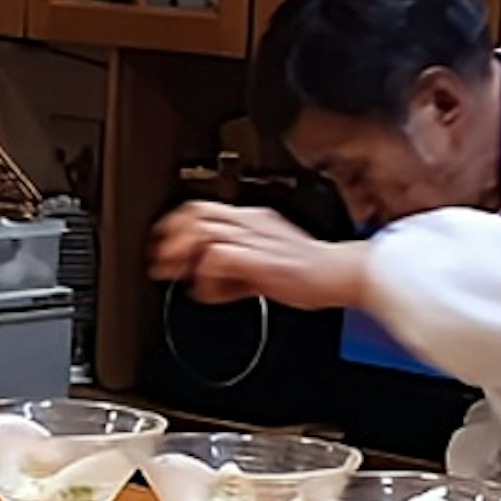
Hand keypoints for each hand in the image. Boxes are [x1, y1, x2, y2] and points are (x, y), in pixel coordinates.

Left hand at [148, 202, 369, 313]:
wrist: (340, 273)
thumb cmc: (313, 273)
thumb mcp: (267, 267)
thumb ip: (237, 272)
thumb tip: (209, 284)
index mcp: (254, 219)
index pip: (204, 208)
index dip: (176, 224)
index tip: (163, 245)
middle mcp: (251, 222)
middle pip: (196, 212)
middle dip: (170, 235)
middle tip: (160, 260)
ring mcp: (254, 238)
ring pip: (202, 230)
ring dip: (182, 254)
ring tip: (177, 275)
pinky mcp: (258, 258)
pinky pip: (217, 258)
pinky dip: (205, 277)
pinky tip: (208, 291)